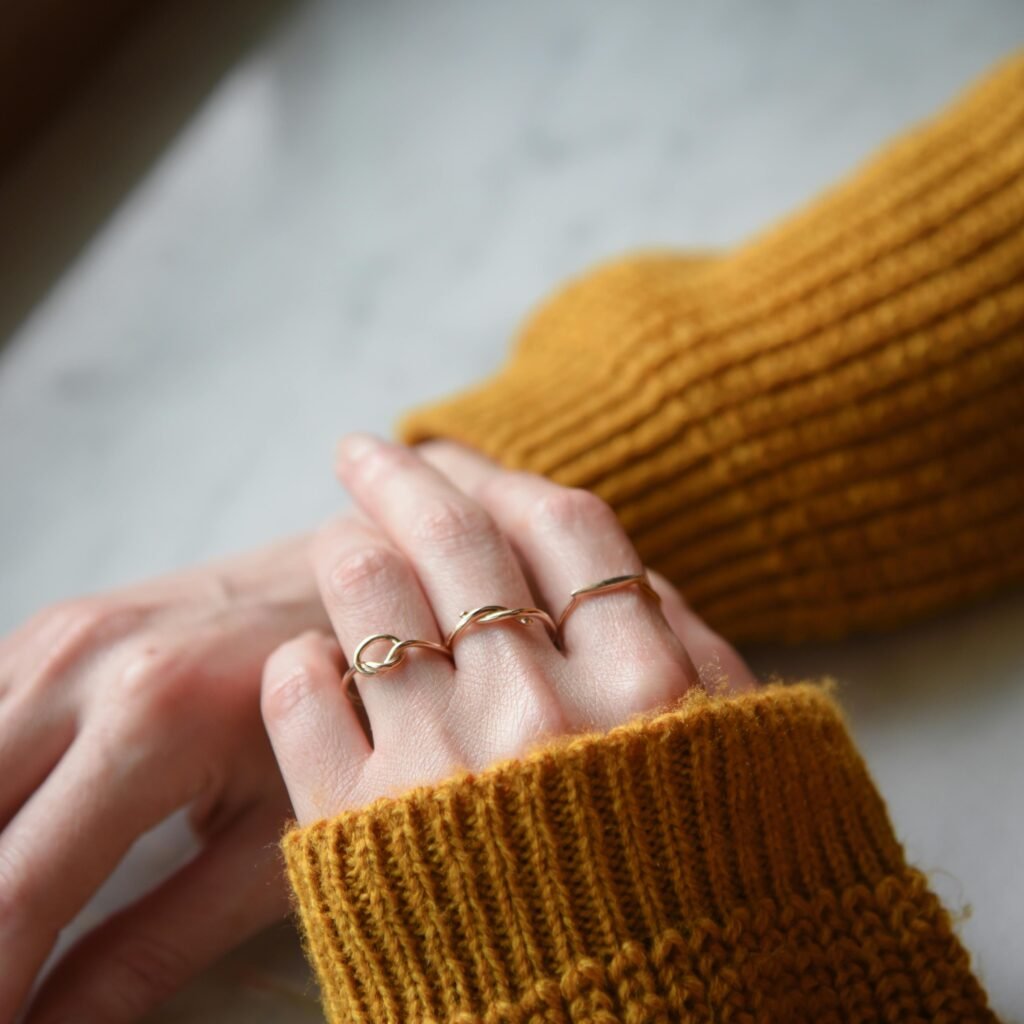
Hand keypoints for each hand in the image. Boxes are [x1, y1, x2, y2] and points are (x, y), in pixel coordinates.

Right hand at [0, 537, 327, 1021]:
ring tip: (10, 921)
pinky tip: (11, 830)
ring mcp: (58, 637)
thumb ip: (155, 945)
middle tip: (8, 979)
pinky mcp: (51, 629)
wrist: (350, 586)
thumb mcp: (272, 838)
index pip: (16, 893)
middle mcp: (83, 667)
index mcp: (152, 722)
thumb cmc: (343, 711)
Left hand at [261, 435, 754, 828]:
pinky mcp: (364, 827)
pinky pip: (308, 699)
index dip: (500, 477)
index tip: (457, 453)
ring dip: (345, 550)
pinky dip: (299, 663)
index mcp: (647, 681)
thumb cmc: (712, 912)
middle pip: (455, 541)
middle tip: (365, 452)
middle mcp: (546, 702)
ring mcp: (449, 760)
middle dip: (402, 479)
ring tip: (334, 535)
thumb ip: (706, 669)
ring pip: (371, 596)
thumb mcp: (748, 774)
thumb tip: (654, 585)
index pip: (562, 527)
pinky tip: (304, 655)